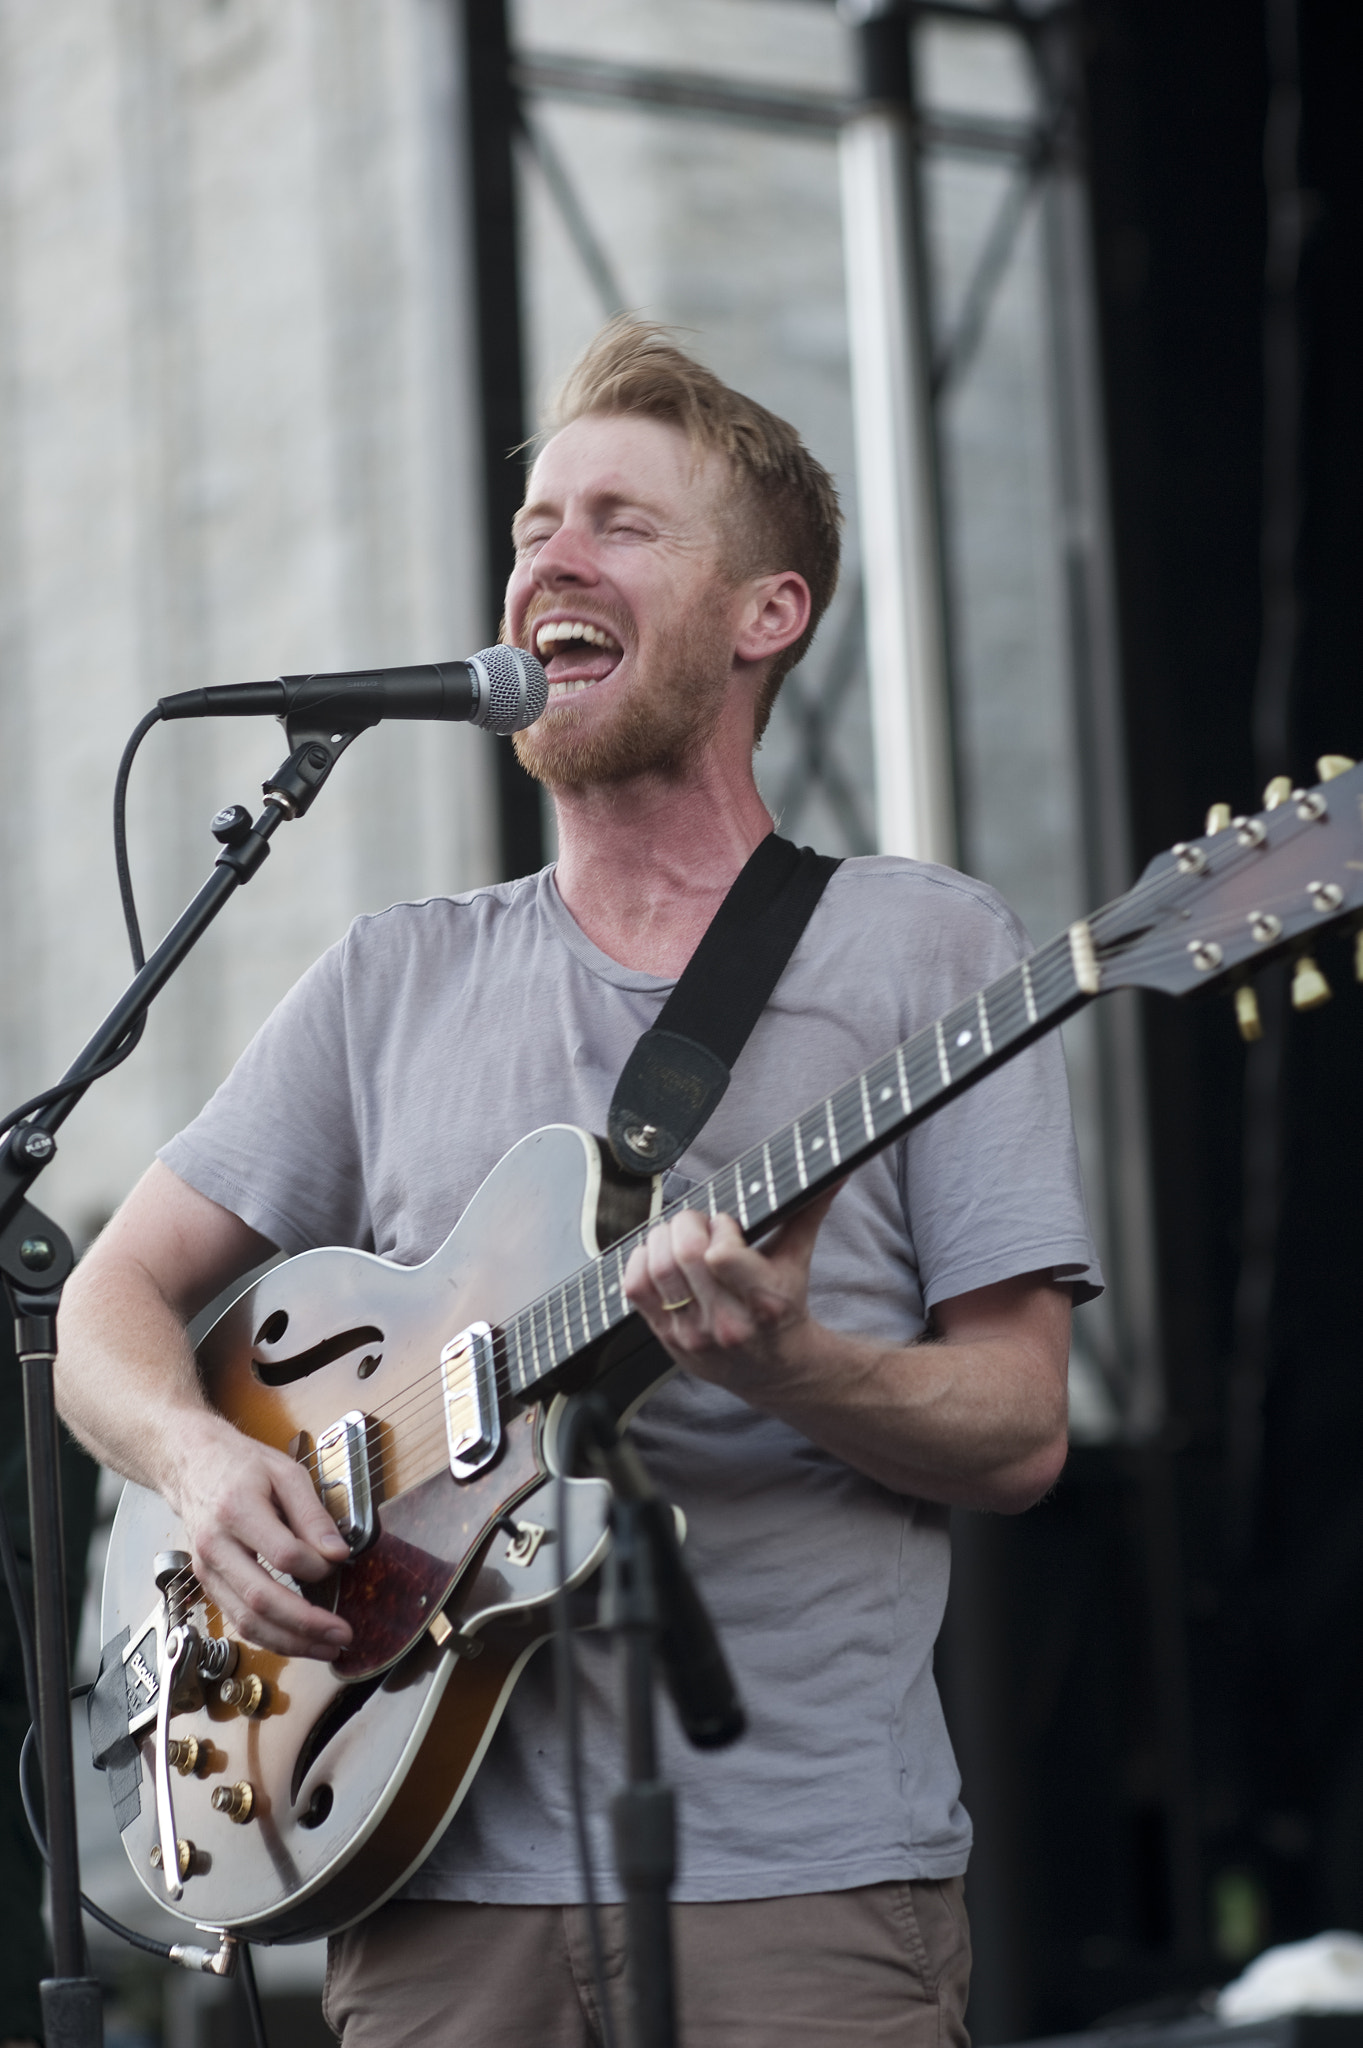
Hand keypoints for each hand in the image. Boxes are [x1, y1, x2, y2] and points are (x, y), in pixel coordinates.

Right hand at [169, 1415, 353, 1659]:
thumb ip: (312, 1514)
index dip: (315, 1567)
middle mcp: (216, 1546)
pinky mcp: (207, 1584)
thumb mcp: (285, 1473)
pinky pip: (238, 1620)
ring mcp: (207, 1570)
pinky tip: (298, 1640)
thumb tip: (337, 1553)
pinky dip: (270, 1637)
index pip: (282, 1554)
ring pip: (246, 1621)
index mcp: (236, 1510)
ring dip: (290, 1642)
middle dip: (306, 1624)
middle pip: (261, 1599)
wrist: (192, 1465)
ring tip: (326, 1648)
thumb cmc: (242, 1466)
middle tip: (343, 1635)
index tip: (337, 1563)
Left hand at [622, 1187, 839, 1385]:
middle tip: (699, 1224)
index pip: (720, 1254)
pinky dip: (640, 1261)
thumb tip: (835, 1171)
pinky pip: (635, 1288)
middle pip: (683, 1256)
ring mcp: (694, 1334)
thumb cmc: (785, 1308)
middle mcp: (727, 1323)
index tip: (728, 1224)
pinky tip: (659, 1256)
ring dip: (662, 1239)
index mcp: (764, 1301)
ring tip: (680, 1238)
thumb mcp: (797, 1262)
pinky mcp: (668, 1338)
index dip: (719, 1228)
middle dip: (687, 1224)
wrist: (775, 1370)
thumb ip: (809, 1212)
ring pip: (656, 1268)